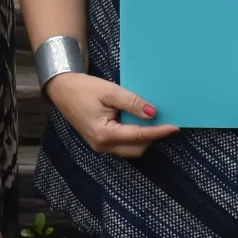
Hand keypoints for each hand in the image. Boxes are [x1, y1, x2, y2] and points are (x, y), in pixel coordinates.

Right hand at [45, 72, 178, 158]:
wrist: (62, 90)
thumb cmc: (83, 88)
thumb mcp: (109, 91)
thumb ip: (132, 103)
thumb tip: (153, 113)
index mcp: (104, 134)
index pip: (139, 136)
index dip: (159, 132)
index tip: (175, 128)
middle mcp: (103, 146)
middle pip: (137, 149)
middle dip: (153, 138)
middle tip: (167, 124)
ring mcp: (101, 146)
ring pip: (131, 149)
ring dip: (144, 138)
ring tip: (156, 123)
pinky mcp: (101, 142)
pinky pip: (123, 144)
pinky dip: (135, 136)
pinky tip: (140, 123)